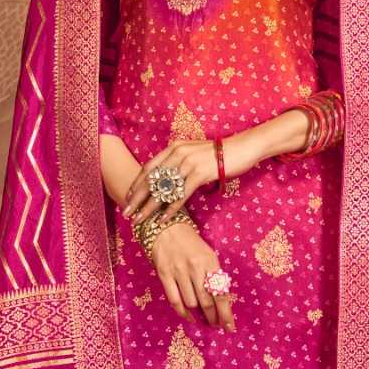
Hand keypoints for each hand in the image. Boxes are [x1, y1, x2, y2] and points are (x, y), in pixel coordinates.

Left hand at [122, 133, 260, 230]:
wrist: (241, 148)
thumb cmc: (219, 154)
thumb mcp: (194, 153)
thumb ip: (179, 162)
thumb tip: (168, 179)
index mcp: (174, 148)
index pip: (149, 167)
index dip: (137, 184)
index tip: (128, 198)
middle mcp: (178, 154)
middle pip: (152, 179)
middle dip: (137, 198)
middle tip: (127, 213)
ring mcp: (188, 163)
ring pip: (164, 189)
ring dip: (150, 207)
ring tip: (140, 220)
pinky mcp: (200, 173)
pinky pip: (180, 195)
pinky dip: (170, 209)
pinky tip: (163, 219)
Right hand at [147, 219, 235, 330]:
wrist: (166, 228)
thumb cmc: (191, 243)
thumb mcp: (208, 255)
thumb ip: (213, 275)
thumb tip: (220, 301)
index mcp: (210, 262)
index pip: (220, 293)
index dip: (226, 313)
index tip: (229, 326)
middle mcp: (195, 268)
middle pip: (207, 301)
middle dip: (213, 317)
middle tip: (216, 325)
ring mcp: (178, 272)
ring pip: (191, 303)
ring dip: (199, 315)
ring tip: (203, 318)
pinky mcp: (165, 275)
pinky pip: (175, 300)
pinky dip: (183, 312)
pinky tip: (190, 317)